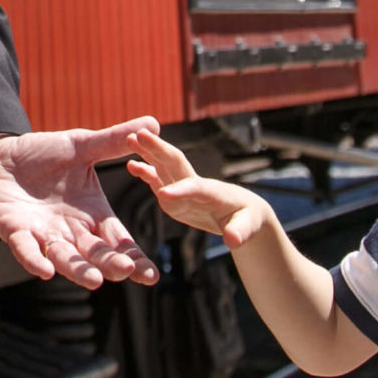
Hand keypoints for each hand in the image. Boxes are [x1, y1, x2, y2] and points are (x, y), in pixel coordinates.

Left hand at [0, 122, 162, 287]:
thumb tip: (154, 123)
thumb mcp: (80, 146)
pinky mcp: (15, 232)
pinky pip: (26, 250)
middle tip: (126, 270)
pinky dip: (35, 260)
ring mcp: (44, 235)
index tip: (151, 274)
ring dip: (79, 271)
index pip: (118, 241)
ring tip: (95, 280)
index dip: (134, 258)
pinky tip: (45, 270)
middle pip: (96, 254)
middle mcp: (72, 231)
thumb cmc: (42, 155)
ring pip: (65, 258)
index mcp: (93, 214)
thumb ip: (113, 141)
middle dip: (111, 264)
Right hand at [125, 127, 275, 249]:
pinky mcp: (175, 194)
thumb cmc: (248, 218)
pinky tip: (130, 165)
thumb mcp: (248, 227)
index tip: (162, 195)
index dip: (181, 191)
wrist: (242, 210)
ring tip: (129, 138)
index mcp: (213, 193)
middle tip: (140, 135)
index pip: (195, 189)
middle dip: (158, 151)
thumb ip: (240, 233)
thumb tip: (233, 242)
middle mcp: (195, 184)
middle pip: (175, 164)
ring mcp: (183, 187)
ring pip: (163, 166)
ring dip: (148, 152)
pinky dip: (145, 171)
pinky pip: (158, 180)